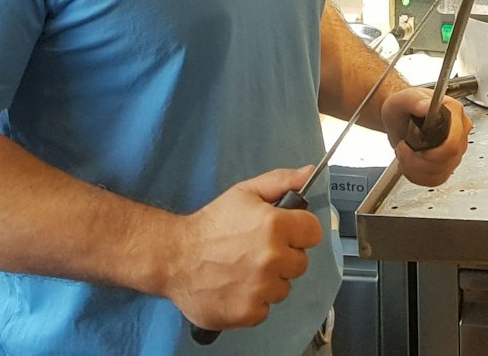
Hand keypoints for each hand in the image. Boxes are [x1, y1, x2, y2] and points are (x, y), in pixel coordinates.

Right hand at [161, 166, 323, 331]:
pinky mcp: (248, 313)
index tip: (285, 234)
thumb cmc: (211, 225)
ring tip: (243, 271)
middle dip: (284, 258)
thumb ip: (280, 182)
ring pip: (284, 288)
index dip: (299, 232)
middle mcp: (272, 258)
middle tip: (258, 252)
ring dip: (269, 282)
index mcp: (275, 226)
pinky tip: (236, 289)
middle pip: (300, 263)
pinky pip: (266, 309)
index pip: (313, 232)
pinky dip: (254, 302)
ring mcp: (261, 288)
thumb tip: (309, 173)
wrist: (174, 257)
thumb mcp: (244, 193)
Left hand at [382, 85, 469, 187]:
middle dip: (420, 162)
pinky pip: (436, 180)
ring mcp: (455, 149)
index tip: (416, 151)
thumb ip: (415, 101)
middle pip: (448, 160)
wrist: (399, 118)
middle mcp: (459, 131)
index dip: (434, 153)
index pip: (454, 142)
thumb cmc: (404, 107)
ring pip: (440, 173)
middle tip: (404, 149)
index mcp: (454, 112)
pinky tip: (410, 164)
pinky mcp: (447, 163)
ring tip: (405, 154)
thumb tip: (427, 106)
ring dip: (415, 169)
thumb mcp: (403, 100)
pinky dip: (418, 176)